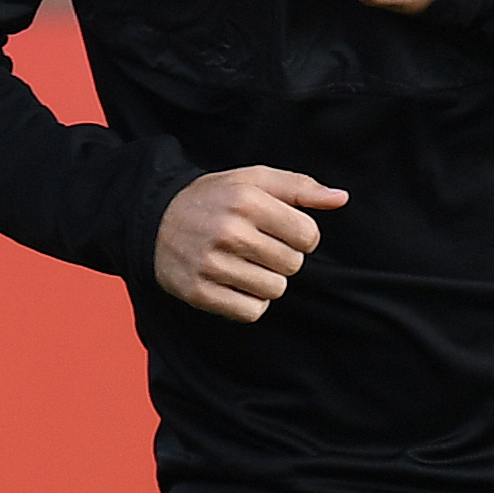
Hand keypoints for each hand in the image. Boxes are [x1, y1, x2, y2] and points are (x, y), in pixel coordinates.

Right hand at [155, 167, 348, 321]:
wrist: (153, 220)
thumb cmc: (213, 199)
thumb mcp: (252, 180)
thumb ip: (299, 187)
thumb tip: (340, 198)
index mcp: (246, 199)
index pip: (308, 235)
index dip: (299, 235)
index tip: (278, 230)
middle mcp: (229, 231)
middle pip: (293, 265)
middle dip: (281, 258)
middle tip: (256, 246)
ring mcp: (211, 264)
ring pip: (274, 290)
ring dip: (265, 281)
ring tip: (243, 264)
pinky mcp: (199, 292)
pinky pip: (251, 311)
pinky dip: (249, 302)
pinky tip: (233, 282)